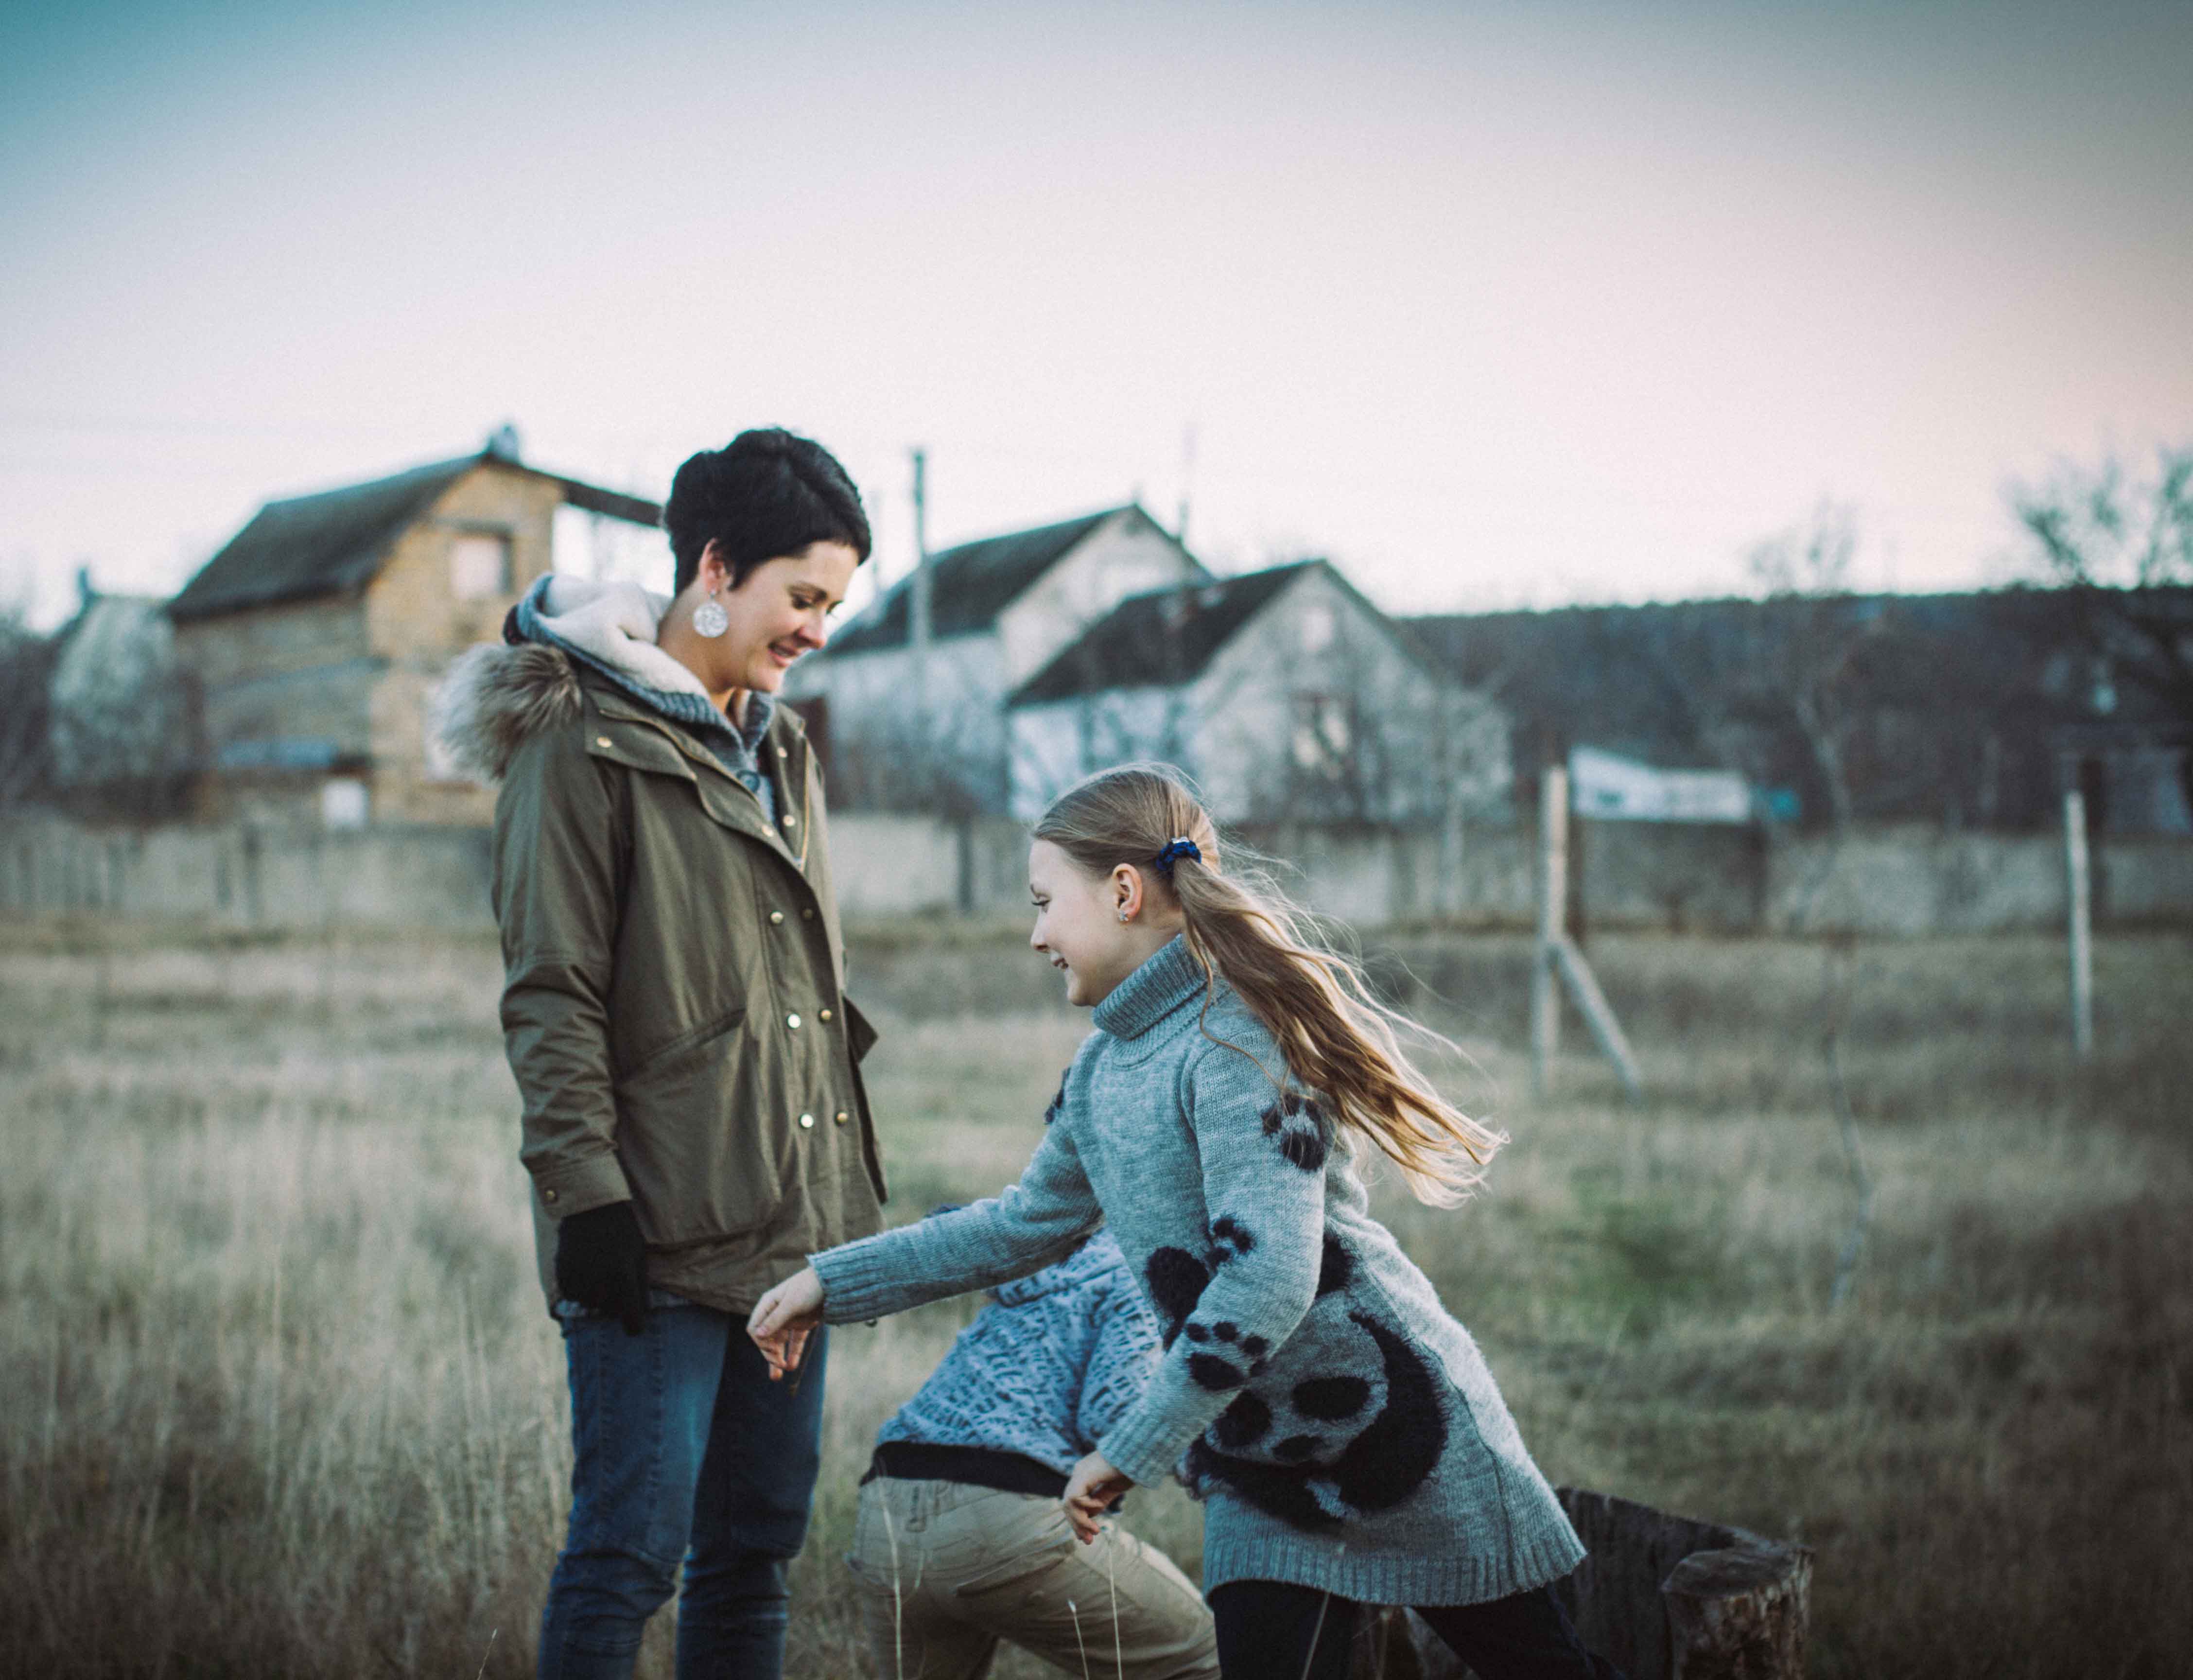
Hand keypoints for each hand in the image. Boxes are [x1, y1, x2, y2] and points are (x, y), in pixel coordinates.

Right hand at [553, 1200, 648, 1335]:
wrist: (590, 1208)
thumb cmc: (622, 1232)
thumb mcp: (639, 1255)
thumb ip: (641, 1288)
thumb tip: (643, 1316)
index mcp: (623, 1275)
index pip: (631, 1321)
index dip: (634, 1325)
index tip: (634, 1324)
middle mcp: (599, 1280)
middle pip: (609, 1313)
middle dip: (615, 1302)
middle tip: (616, 1277)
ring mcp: (578, 1278)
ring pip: (589, 1305)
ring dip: (595, 1294)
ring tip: (599, 1269)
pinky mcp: (562, 1274)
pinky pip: (572, 1296)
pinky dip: (578, 1288)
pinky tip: (584, 1267)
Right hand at [747, 1267, 825, 1381]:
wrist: (834, 1281)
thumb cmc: (809, 1287)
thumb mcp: (792, 1303)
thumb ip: (775, 1319)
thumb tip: (756, 1335)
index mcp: (768, 1304)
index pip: (755, 1328)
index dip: (760, 1342)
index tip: (773, 1350)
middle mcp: (776, 1312)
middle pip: (766, 1338)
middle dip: (769, 1354)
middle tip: (778, 1367)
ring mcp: (789, 1319)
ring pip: (779, 1343)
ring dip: (777, 1358)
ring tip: (778, 1377)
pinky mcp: (802, 1324)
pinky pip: (794, 1341)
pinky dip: (793, 1353)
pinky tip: (792, 1366)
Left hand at [1062, 1450, 1133, 1544]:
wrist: (1136, 1452)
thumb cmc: (1129, 1467)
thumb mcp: (1113, 1488)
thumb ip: (1100, 1500)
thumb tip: (1089, 1516)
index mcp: (1085, 1475)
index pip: (1074, 1502)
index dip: (1079, 1520)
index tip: (1087, 1537)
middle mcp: (1078, 1473)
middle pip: (1068, 1505)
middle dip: (1077, 1525)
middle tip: (1088, 1541)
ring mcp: (1079, 1473)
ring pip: (1069, 1504)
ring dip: (1080, 1521)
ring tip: (1095, 1531)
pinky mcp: (1082, 1475)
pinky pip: (1075, 1499)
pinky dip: (1087, 1507)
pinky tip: (1100, 1505)